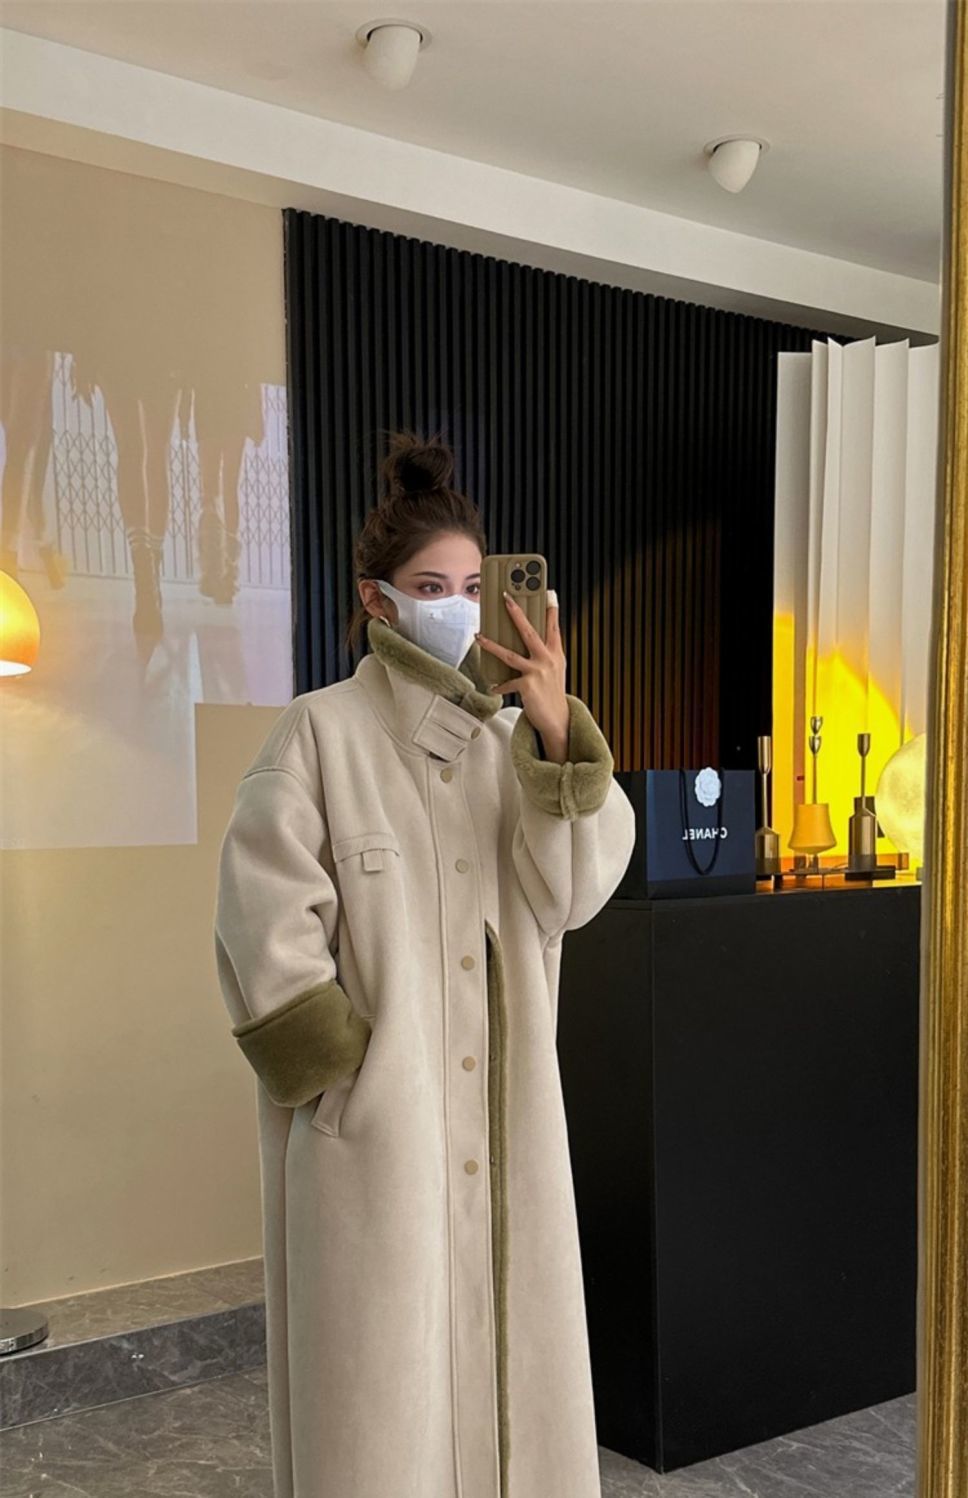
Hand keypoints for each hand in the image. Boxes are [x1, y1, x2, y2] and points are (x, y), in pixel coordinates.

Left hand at [475, 590, 569, 757]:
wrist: (558, 719)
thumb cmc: (552, 692)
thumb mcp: (554, 669)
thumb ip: (544, 652)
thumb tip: (528, 638)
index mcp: (555, 653)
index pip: (553, 626)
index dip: (551, 609)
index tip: (548, 592)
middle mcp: (548, 659)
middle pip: (529, 631)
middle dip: (516, 613)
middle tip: (506, 598)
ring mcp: (538, 672)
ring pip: (509, 654)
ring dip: (491, 645)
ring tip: (478, 636)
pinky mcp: (527, 685)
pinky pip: (507, 682)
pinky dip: (499, 685)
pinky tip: (494, 687)